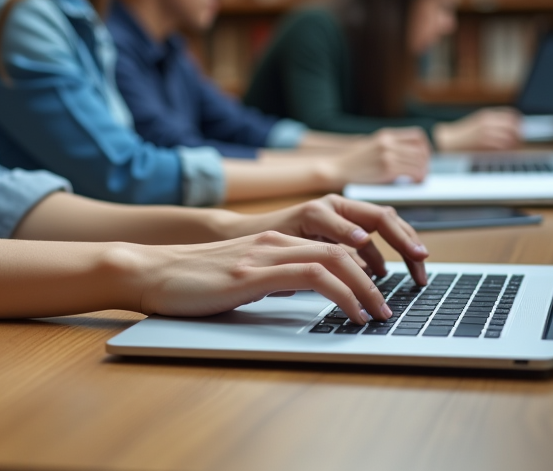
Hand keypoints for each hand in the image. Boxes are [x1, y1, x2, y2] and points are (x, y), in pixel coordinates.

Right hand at [134, 195, 428, 318]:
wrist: (151, 272)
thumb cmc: (191, 281)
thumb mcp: (244, 276)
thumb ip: (276, 276)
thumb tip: (307, 292)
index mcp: (278, 239)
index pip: (340, 241)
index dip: (373, 260)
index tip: (390, 285)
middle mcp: (279, 239)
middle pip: (351, 243)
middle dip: (385, 270)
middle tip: (401, 300)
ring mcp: (267, 252)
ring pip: (338, 258)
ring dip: (370, 288)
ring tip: (384, 313)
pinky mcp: (255, 271)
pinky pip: (314, 276)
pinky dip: (344, 294)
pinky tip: (354, 314)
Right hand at [321, 127, 430, 183]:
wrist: (335, 168)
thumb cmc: (352, 163)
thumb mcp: (370, 147)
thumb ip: (387, 148)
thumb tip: (408, 158)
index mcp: (385, 135)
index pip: (417, 136)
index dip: (424, 148)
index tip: (423, 158)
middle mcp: (388, 142)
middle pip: (421, 150)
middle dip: (425, 163)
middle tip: (422, 173)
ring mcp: (388, 154)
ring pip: (419, 162)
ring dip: (422, 172)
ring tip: (418, 179)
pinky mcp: (387, 168)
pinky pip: (413, 172)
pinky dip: (417, 178)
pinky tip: (413, 182)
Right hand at [433, 108, 521, 151]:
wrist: (447, 141)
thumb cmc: (463, 135)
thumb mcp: (478, 124)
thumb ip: (494, 124)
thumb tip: (513, 130)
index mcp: (487, 115)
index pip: (512, 115)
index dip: (519, 123)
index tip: (521, 130)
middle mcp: (488, 122)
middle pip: (514, 127)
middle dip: (519, 135)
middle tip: (519, 142)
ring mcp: (486, 132)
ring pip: (510, 138)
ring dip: (514, 144)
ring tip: (512, 149)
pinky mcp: (484, 144)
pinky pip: (502, 147)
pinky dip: (507, 150)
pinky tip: (504, 153)